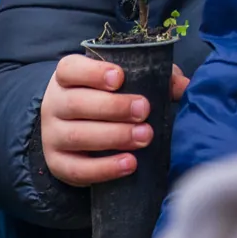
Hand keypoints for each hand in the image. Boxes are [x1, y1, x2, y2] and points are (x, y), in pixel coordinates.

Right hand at [40, 52, 190, 186]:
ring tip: (144, 137)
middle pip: (75, 103)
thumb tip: (184, 86)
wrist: (79, 136)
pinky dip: (104, 168)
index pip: (70, 69)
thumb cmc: (108, 102)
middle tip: (144, 111)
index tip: (120, 78)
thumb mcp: (127, 84)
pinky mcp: (57, 163)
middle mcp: (54, 104)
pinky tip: (130, 163)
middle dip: (113, 107)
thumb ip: (155, 79)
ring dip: (113, 137)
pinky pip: (77, 168)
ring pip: (76, 135)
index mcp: (67, 78)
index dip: (93, 73)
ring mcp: (52, 136)